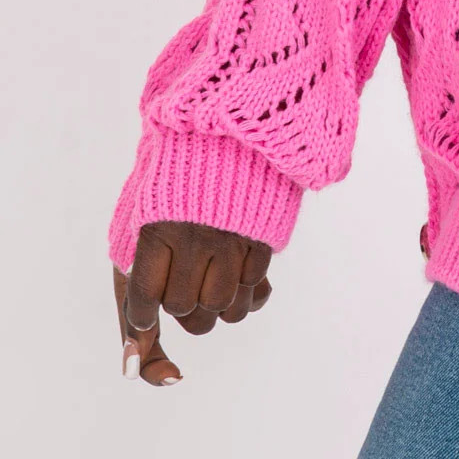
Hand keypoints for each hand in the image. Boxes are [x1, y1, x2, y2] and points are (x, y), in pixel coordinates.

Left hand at [113, 221, 272, 385]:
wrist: (221, 150)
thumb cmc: (168, 208)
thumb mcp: (137, 246)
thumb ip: (133, 308)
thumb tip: (131, 371)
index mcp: (156, 229)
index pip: (144, 303)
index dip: (143, 314)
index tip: (147, 305)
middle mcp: (195, 234)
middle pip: (184, 309)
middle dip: (180, 306)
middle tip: (182, 280)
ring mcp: (233, 236)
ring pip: (223, 309)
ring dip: (214, 307)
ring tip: (208, 281)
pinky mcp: (264, 237)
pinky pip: (257, 294)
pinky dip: (245, 294)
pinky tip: (235, 272)